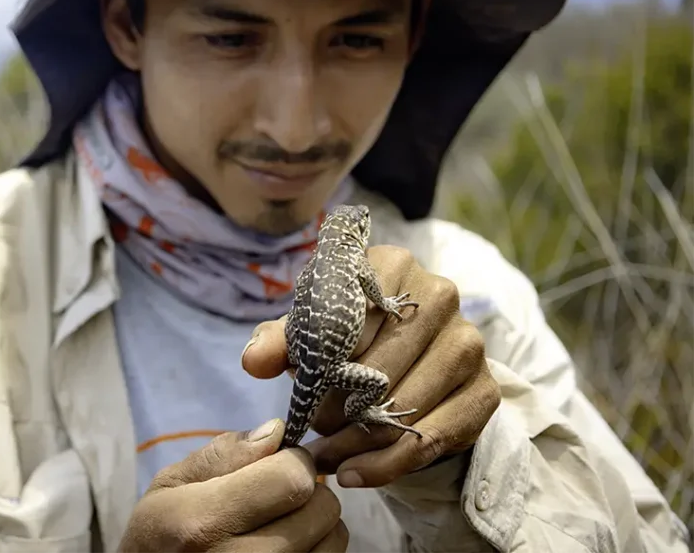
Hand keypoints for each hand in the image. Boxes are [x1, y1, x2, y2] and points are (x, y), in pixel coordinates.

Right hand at [118, 419, 347, 552]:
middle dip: (309, 488)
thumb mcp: (171, 485)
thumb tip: (276, 432)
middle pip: (320, 510)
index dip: (293, 460)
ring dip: (317, 521)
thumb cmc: (159, 533)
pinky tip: (290, 544)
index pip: (291, 480)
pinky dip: (318, 546)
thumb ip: (224, 454)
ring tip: (285, 520)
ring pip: (334, 539)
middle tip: (281, 491)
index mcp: (205, 522)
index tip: (279, 461)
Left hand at [241, 245, 500, 488]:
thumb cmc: (348, 343)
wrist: (406, 373)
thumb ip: (280, 341)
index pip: (352, 316)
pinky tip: (355, 475)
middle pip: (380, 365)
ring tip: (325, 459)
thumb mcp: (310, 335)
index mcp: (391, 265)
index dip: (324, 361)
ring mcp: (468, 342)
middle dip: (338, 409)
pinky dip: (389, 465)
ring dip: (358, 443)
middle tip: (311, 436)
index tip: (303, 392)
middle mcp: (440, 295)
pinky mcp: (484, 390)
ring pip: (405, 405)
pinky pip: (433, 437)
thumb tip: (256, 360)